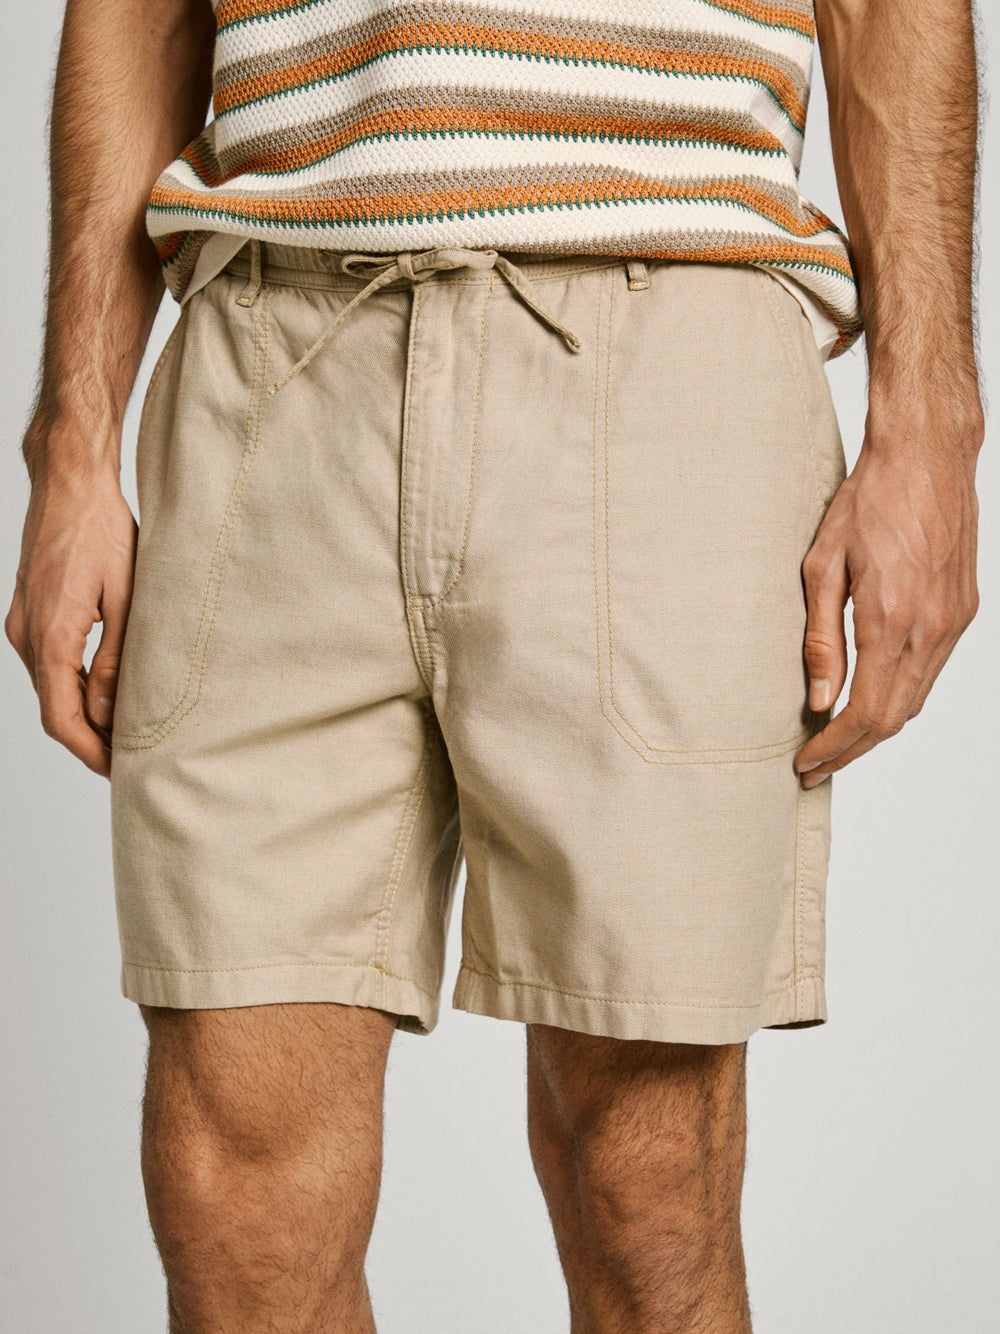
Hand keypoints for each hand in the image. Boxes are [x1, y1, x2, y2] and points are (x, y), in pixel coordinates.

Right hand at [5, 439, 137, 778]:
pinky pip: (48, 664)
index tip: (118, 772)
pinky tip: (103, 692)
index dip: (91, 752)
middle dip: (89, 741)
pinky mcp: (29, 612)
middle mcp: (27, 635)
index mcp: (51, 636)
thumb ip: (116, 658)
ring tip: (123, 732)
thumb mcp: (125, 597)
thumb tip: (107, 712)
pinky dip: (72, 687)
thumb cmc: (103, 529)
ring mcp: (23, 623)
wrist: (69, 481)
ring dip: (81, 715)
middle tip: (128, 762)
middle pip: (53, 710)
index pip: (63, 718)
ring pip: (50, 688)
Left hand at [795, 408, 981, 787]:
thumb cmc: (868, 501)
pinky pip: (930, 672)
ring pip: (915, 700)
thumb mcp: (822, 567)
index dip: (834, 747)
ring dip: (875, 729)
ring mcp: (953, 622)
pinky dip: (899, 697)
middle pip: (893, 718)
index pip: (864, 713)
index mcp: (892, 620)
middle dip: (851, 750)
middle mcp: (931, 629)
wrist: (927, 457)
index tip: (805, 763)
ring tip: (835, 742)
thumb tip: (820, 699)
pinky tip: (870, 699)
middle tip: (814, 767)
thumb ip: (821, 639)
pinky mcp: (962, 611)